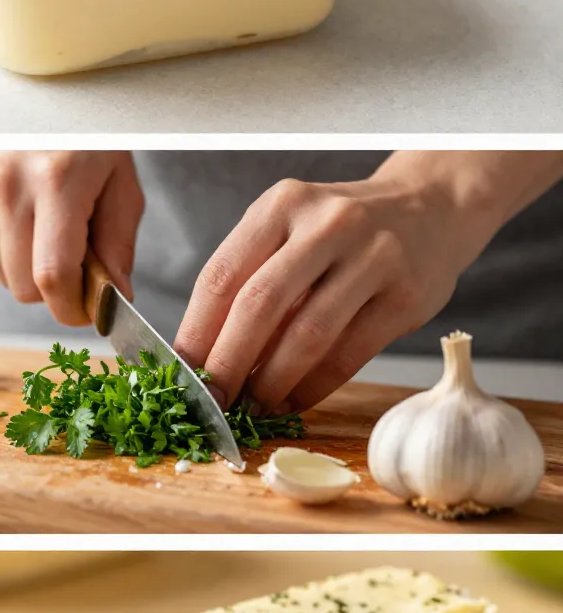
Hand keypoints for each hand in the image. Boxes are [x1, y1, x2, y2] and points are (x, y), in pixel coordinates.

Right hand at [0, 151, 143, 325]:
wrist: (37, 103)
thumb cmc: (86, 143)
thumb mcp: (120, 183)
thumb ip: (119, 244)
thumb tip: (115, 297)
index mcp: (56, 180)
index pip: (53, 275)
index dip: (73, 308)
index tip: (89, 310)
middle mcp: (7, 185)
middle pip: (25, 287)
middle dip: (56, 289)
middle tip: (76, 259)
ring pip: (4, 278)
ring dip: (30, 270)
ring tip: (47, 228)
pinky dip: (8, 253)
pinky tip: (23, 219)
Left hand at [174, 159, 493, 414]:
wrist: (431, 208)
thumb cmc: (343, 231)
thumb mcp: (292, 230)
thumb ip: (253, 279)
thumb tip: (204, 356)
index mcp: (282, 205)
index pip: (222, 276)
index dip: (196, 332)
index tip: (181, 374)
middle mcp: (326, 224)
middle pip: (259, 305)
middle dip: (228, 364)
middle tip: (212, 402)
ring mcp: (372, 257)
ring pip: (306, 335)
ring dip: (272, 383)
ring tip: (253, 407)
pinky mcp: (405, 296)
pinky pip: (348, 355)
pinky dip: (313, 388)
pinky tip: (293, 402)